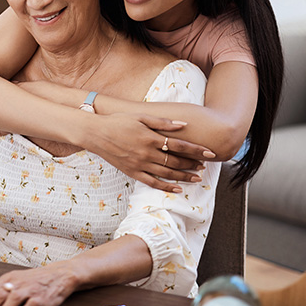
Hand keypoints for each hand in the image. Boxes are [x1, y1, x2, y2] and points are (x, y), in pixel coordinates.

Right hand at [86, 113, 215, 191]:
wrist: (95, 134)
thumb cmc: (118, 122)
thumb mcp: (140, 117)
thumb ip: (162, 122)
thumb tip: (183, 125)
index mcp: (150, 137)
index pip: (179, 145)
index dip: (196, 149)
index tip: (209, 153)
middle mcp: (147, 153)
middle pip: (175, 161)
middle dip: (192, 164)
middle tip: (204, 165)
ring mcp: (139, 164)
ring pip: (167, 173)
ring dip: (184, 176)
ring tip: (197, 178)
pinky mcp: (132, 172)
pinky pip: (152, 182)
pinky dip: (166, 187)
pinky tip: (178, 189)